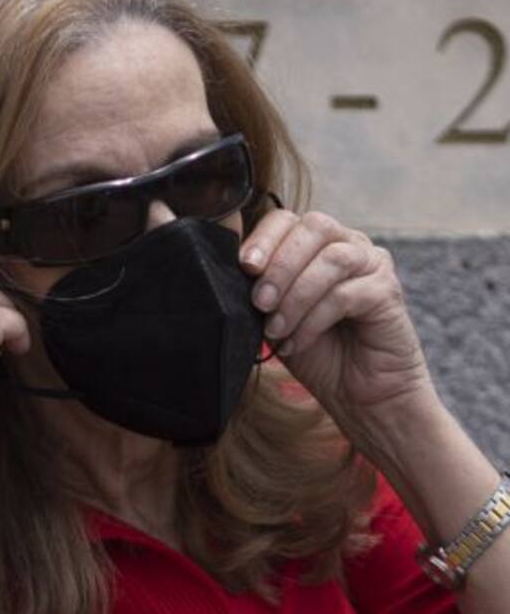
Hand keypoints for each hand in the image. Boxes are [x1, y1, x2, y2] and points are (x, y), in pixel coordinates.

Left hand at [239, 209, 435, 429]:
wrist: (358, 394)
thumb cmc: (314, 352)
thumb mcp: (273, 317)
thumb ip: (258, 291)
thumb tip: (226, 273)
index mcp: (314, 244)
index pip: (287, 219)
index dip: (264, 238)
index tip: (244, 266)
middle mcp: (347, 244)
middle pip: (314, 227)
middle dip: (280, 264)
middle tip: (259, 302)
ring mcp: (372, 264)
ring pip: (332, 259)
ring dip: (295, 295)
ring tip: (275, 329)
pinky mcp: (388, 291)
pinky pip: (346, 294)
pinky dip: (313, 320)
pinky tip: (296, 343)